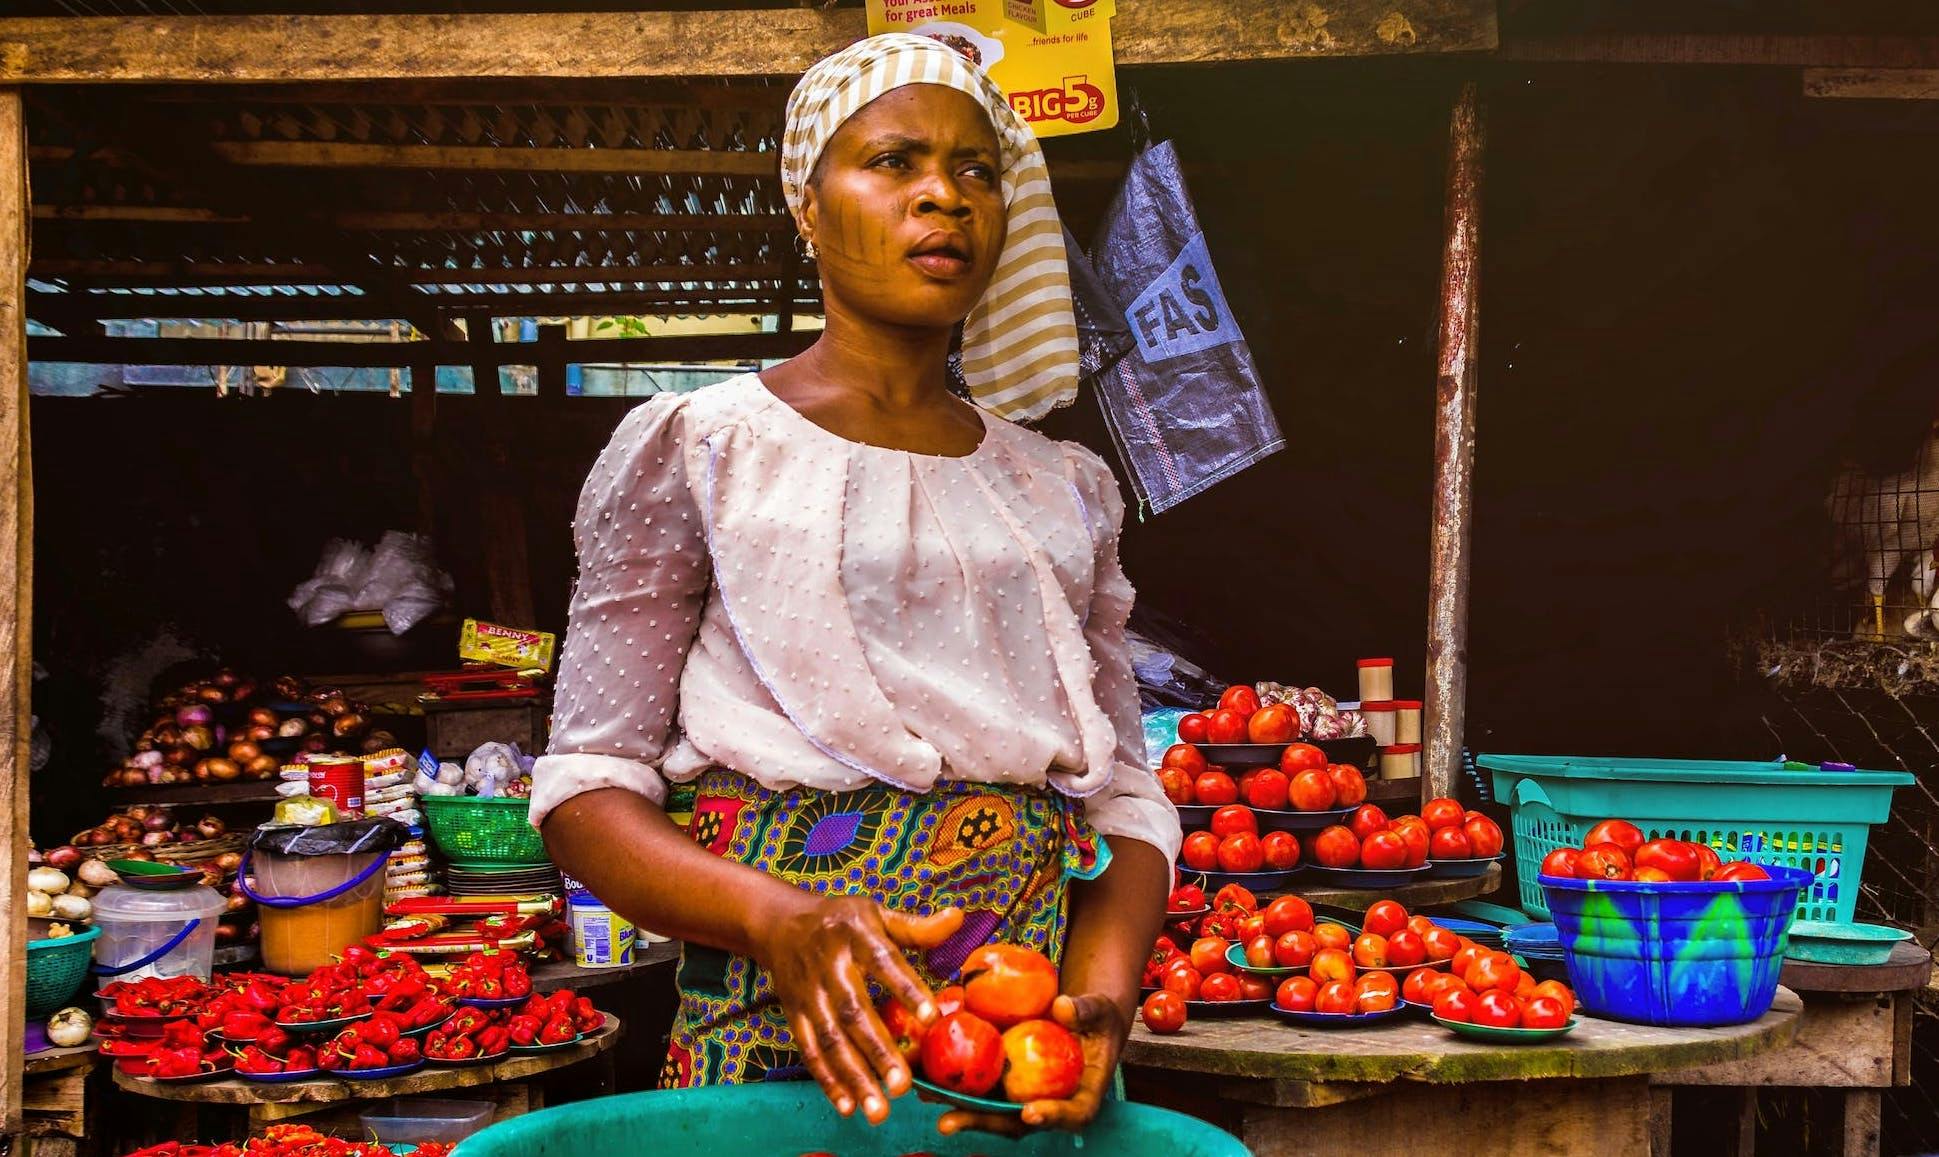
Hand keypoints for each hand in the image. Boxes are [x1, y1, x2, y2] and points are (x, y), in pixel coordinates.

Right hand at [755, 896, 962, 1125]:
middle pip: (854, 1012)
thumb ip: (916, 927)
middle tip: (903, 1086)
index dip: (906, 988)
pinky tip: (848, 1105)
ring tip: (878, 1109)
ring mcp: (809, 994)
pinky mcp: (794, 1014)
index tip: (932, 1017)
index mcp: (855, 935)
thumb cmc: (842, 920)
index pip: (884, 961)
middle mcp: (830, 967)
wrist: (780, 923)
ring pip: (830, 1040)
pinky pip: (810, 1050)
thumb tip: (959, 918)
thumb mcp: (876, 913)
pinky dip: (827, 1080)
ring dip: (853, 1077)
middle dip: (878, 1051)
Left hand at [936, 993, 1128, 1135]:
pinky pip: (978, 1083)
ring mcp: (1022, 1094)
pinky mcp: (1004, 1080)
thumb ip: (1085, 1011)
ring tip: (924, 1095)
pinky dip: (952, 1078)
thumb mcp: (1099, 1011)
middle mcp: (1047, 1103)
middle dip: (981, 1122)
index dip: (1052, 1117)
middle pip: (1016, 1121)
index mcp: (1080, 1095)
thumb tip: (1062, 1007)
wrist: (1083, 1019)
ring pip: (990, 1107)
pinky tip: (924, 1068)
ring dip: (956, 1105)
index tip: (1030, 1112)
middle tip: (949, 1122)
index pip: (1072, 1114)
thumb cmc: (1097, 1018)